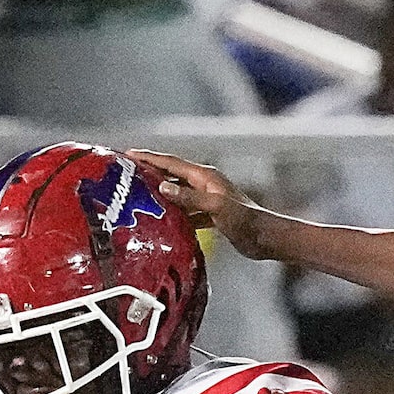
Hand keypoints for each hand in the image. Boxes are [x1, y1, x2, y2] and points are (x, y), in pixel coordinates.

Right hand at [134, 150, 266, 256]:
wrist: (266, 238)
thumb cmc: (245, 221)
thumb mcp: (216, 206)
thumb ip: (190, 197)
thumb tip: (163, 186)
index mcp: (205, 176)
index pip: (171, 163)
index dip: (149, 158)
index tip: (128, 154)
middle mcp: (206, 184)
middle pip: (172, 175)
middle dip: (151, 172)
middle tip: (127, 174)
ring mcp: (209, 199)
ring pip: (179, 194)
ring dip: (161, 194)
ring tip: (139, 197)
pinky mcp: (212, 215)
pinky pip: (187, 211)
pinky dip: (174, 214)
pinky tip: (163, 223)